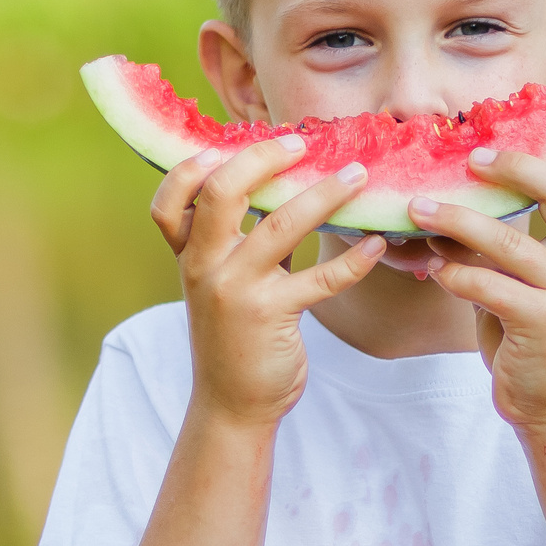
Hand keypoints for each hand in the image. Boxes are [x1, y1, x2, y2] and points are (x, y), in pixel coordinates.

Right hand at [151, 137, 387, 425]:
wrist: (232, 404)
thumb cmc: (234, 337)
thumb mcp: (221, 285)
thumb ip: (239, 242)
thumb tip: (280, 188)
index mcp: (190, 257)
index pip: (169, 201)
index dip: (192, 166)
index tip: (232, 141)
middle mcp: (205, 268)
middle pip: (221, 193)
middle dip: (263, 158)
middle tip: (301, 142)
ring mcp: (237, 291)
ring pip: (281, 226)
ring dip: (325, 195)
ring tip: (358, 176)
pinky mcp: (272, 316)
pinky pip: (320, 279)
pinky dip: (353, 261)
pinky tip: (377, 246)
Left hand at [414, 152, 545, 431]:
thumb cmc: (532, 336)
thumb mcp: (533, 285)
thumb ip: (512, 247)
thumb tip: (447, 204)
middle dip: (515, 168)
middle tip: (472, 158)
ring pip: (508, 241)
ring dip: (456, 221)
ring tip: (419, 211)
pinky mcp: (541, 322)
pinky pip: (487, 285)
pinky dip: (454, 273)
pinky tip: (433, 270)